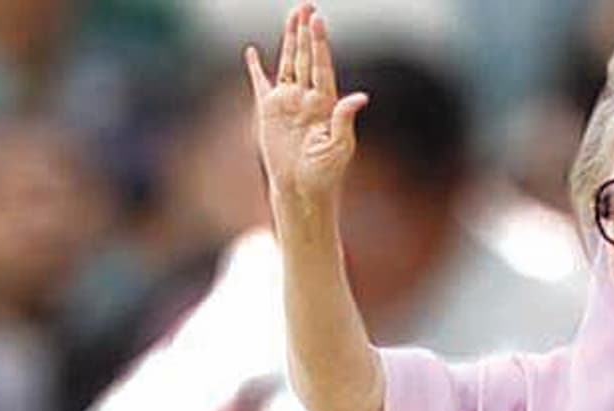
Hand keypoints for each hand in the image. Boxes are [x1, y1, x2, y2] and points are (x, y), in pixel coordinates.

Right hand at [244, 3, 366, 206]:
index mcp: (325, 102)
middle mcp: (307, 97)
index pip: (321, 66)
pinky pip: (260, 83)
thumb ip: (345, 119)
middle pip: (305, 57)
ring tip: (292, 16)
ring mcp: (287, 102)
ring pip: (287, 63)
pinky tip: (252, 52)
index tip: (318, 20)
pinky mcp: (268, 111)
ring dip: (289, 40)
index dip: (319, 43)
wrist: (302, 188)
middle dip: (306, 32)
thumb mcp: (339, 147)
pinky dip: (255, 68)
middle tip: (307, 6)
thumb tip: (360, 97)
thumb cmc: (325, 172)